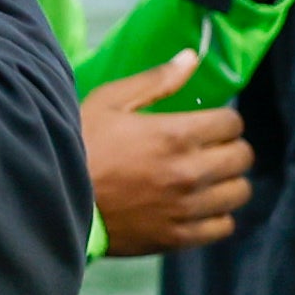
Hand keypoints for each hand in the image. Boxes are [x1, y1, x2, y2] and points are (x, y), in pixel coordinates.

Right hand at [84, 51, 252, 255]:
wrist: (52, 198)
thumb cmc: (79, 144)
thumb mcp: (110, 102)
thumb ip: (156, 80)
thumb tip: (192, 57)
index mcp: (176, 134)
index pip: (232, 123)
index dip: (222, 120)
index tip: (208, 124)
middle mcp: (190, 172)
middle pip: (242, 157)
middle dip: (230, 147)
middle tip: (209, 149)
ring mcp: (186, 208)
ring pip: (238, 192)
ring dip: (227, 182)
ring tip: (206, 178)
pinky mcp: (177, 238)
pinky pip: (223, 226)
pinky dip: (217, 215)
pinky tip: (198, 206)